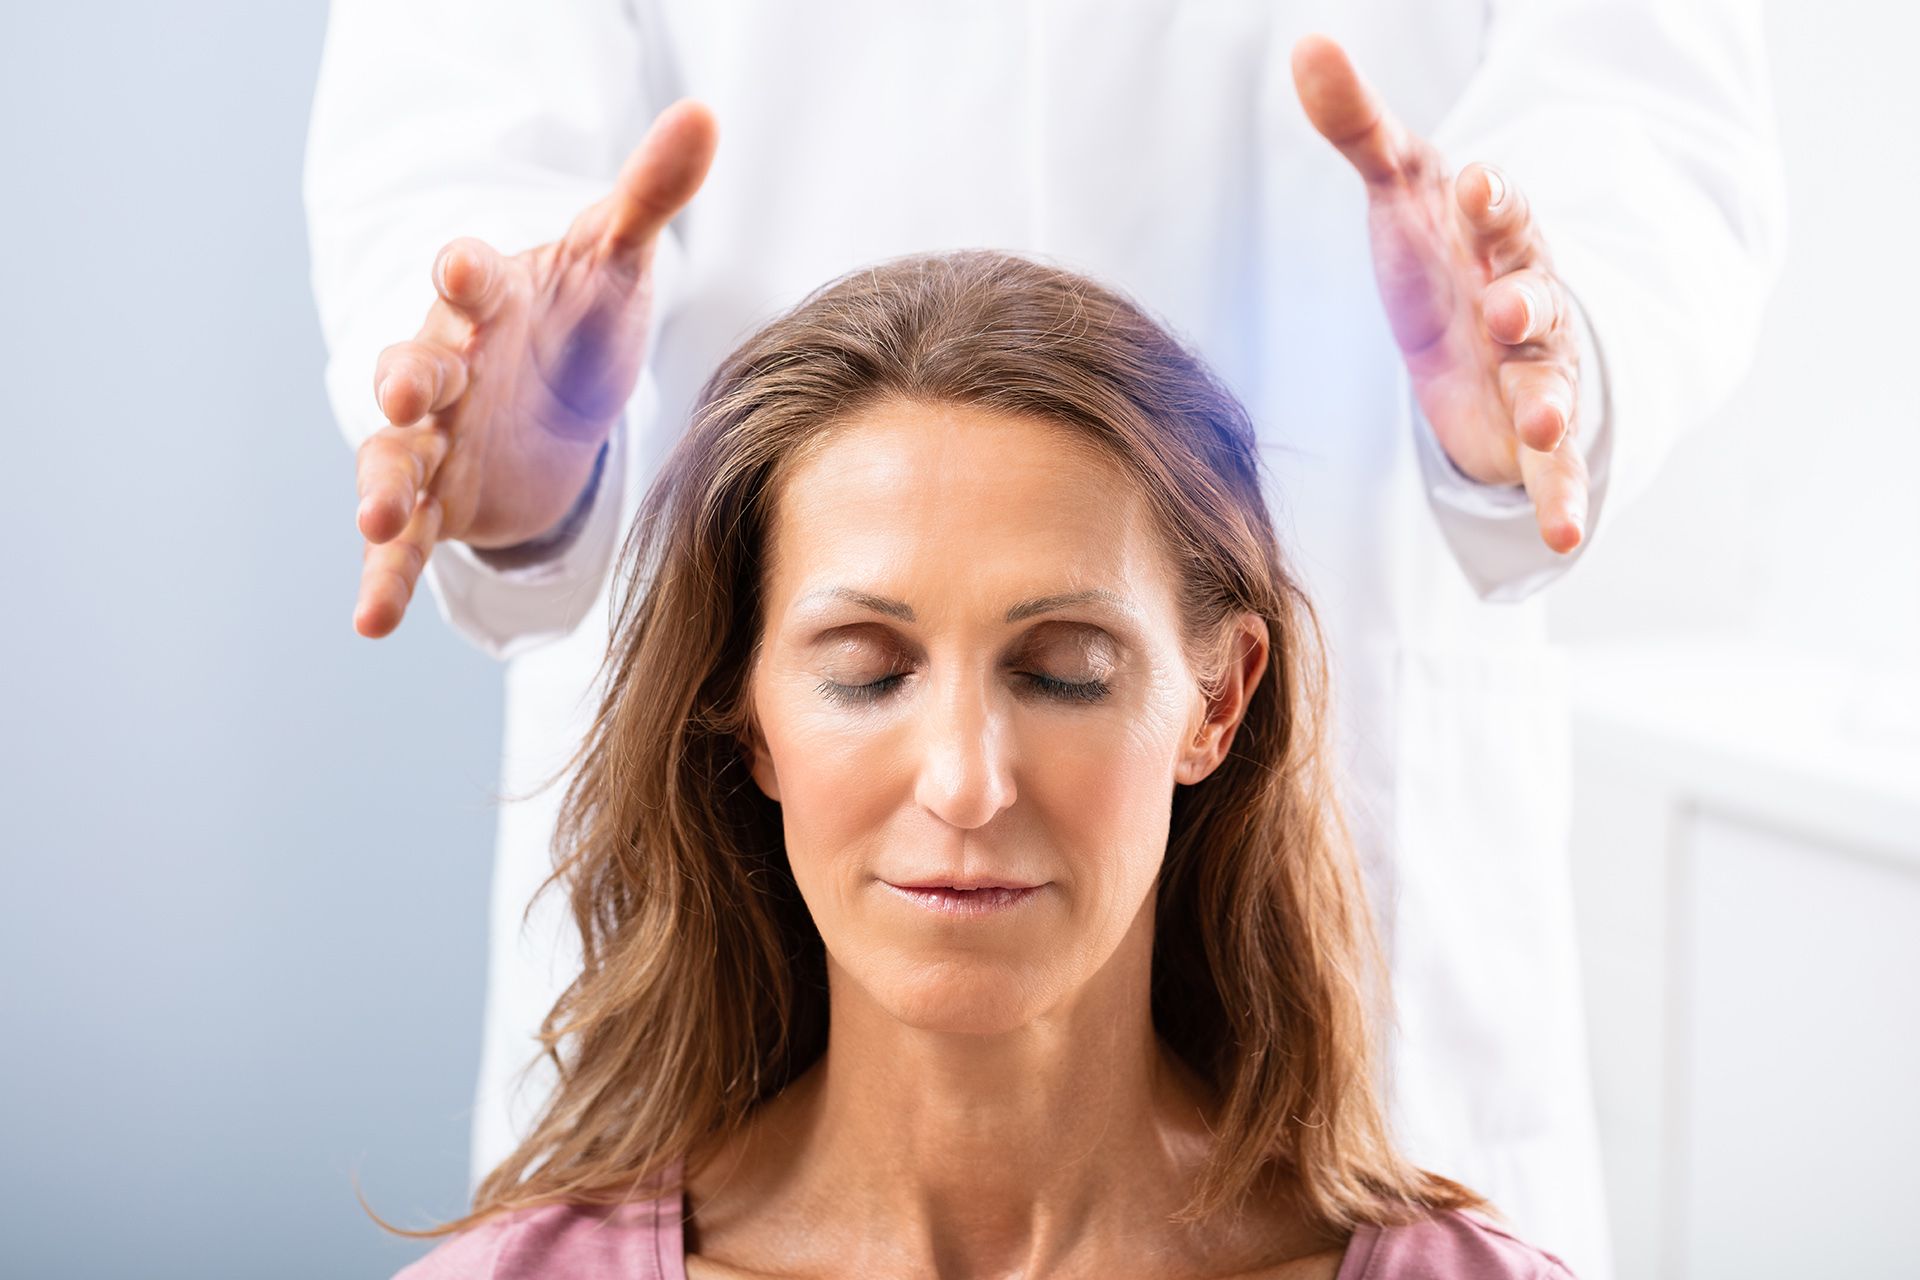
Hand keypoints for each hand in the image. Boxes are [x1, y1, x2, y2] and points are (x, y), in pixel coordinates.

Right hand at [351, 98, 718, 638]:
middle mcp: (447, 368)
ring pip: (393, 459)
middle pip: (414, 368)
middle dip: (407, 380)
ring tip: (377, 518)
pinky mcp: (438, 502)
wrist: (555, 390)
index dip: (465, 271)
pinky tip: (371, 621)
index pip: (470, 280)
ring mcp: (434, 441)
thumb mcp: (616, 258)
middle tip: (407, 392)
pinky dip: (384, 577)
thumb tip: (703, 117)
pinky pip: (403, 544)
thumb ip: (650, 194)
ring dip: (382, 485)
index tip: (463, 263)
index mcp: (487, 302)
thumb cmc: (578, 314)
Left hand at [1291, 34, 1587, 553]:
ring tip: (1546, 421)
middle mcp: (1527, 298)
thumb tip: (1308, 45)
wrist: (1476, 329)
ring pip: (1553, 381)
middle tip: (1505, 309)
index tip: (1473, 185)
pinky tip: (1568, 537)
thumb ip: (1357, 125)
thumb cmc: (1436, 251)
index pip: (1499, 208)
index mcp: (1494, 235)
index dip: (1490, 197)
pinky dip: (1562, 498)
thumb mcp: (1398, 189)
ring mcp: (1535, 368)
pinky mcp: (1529, 432)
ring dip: (1553, 401)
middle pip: (1536, 295)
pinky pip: (1553, 468)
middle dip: (1525, 302)